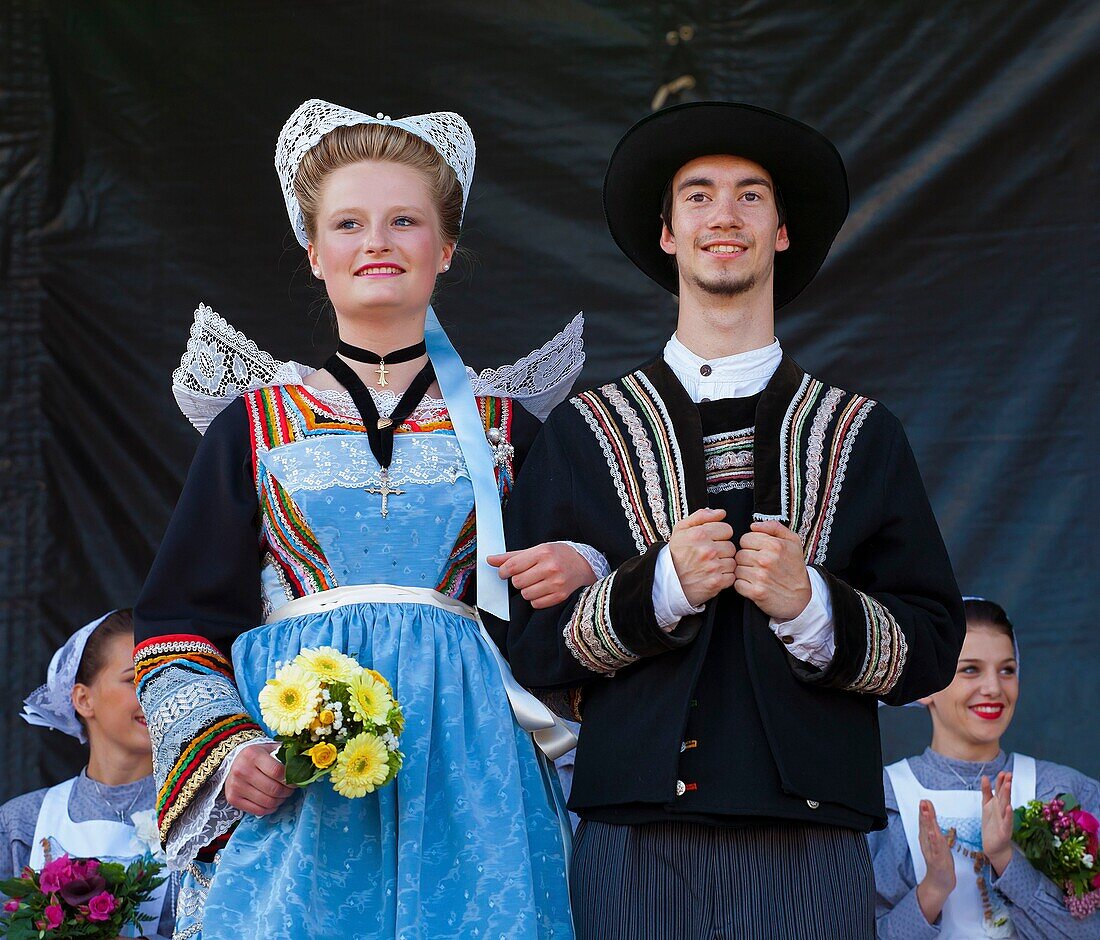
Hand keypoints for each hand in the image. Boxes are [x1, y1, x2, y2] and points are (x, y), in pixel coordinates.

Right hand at [224, 742, 294, 815]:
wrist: (234, 762)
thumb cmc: (257, 756)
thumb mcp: (269, 749)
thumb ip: (285, 754)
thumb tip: (305, 762)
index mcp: (252, 755)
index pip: (277, 771)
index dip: (291, 778)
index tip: (297, 779)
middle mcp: (241, 770)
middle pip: (273, 789)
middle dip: (287, 791)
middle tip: (291, 789)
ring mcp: (235, 786)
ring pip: (267, 802)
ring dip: (280, 801)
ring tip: (283, 795)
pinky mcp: (233, 799)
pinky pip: (258, 810)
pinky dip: (270, 809)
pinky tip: (274, 802)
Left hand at [488, 543, 598, 608]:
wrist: (583, 564)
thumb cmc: (557, 555)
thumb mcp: (536, 550)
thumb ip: (512, 556)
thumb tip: (490, 560)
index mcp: (542, 552)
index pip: (512, 566)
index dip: (503, 571)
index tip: (504, 573)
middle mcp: (550, 567)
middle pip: (517, 582)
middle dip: (518, 580)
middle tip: (526, 576)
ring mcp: (556, 583)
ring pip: (525, 594)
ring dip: (527, 590)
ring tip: (536, 582)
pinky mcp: (561, 596)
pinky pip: (536, 604)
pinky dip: (535, 599)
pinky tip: (543, 590)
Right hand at [667, 508, 736, 606]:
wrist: (668, 580)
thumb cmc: (676, 554)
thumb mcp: (681, 528)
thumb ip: (701, 516)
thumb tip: (721, 513)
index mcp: (700, 534)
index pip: (727, 529)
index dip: (720, 534)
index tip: (712, 540)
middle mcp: (708, 550)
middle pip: (731, 546)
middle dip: (722, 549)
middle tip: (709, 554)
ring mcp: (713, 567)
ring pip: (732, 561)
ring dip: (724, 563)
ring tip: (710, 564)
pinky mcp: (716, 582)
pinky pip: (732, 576)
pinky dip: (725, 576)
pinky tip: (713, 574)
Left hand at [733, 520, 811, 620]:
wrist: (801, 597)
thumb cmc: (795, 568)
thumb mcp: (793, 541)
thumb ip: (774, 527)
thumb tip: (753, 526)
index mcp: (774, 545)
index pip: (745, 539)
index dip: (750, 545)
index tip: (758, 551)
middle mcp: (766, 559)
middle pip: (739, 554)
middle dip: (746, 559)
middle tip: (758, 565)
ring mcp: (760, 576)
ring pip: (737, 569)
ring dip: (744, 572)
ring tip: (757, 575)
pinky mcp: (756, 592)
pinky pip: (737, 584)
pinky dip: (743, 585)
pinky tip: (754, 584)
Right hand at [915, 798, 955, 923]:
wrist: (939, 882)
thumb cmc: (939, 860)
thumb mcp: (936, 840)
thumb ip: (932, 826)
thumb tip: (929, 810)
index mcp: (927, 838)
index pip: (925, 822)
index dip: (924, 811)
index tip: (924, 801)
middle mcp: (928, 843)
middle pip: (925, 827)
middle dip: (924, 814)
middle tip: (923, 803)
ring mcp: (932, 851)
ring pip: (930, 836)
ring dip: (928, 824)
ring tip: (927, 814)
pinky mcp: (938, 860)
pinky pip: (936, 850)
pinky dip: (934, 841)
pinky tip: (933, 834)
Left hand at [982, 771, 1014, 875]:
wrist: (993, 845)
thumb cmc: (992, 824)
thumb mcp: (986, 805)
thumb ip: (986, 792)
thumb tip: (985, 777)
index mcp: (998, 804)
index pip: (1000, 791)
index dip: (1001, 781)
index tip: (1003, 772)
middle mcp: (1003, 811)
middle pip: (1004, 796)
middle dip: (1006, 785)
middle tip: (1008, 775)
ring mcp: (1005, 820)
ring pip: (1006, 806)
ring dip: (1007, 796)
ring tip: (1008, 785)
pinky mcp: (1005, 830)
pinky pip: (1007, 821)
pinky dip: (1008, 815)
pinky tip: (1009, 807)